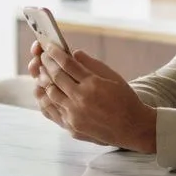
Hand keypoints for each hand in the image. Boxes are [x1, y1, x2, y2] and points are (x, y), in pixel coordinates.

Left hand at [28, 42, 156, 151]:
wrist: (133, 128)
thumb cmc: (125, 99)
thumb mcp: (113, 77)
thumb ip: (92, 64)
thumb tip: (73, 53)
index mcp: (93, 84)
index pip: (67, 64)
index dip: (55, 53)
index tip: (48, 47)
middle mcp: (81, 99)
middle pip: (56, 77)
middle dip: (46, 64)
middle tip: (43, 57)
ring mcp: (74, 115)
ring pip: (50, 94)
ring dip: (43, 81)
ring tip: (42, 73)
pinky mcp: (72, 127)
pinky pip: (52, 111)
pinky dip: (47, 99)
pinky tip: (46, 92)